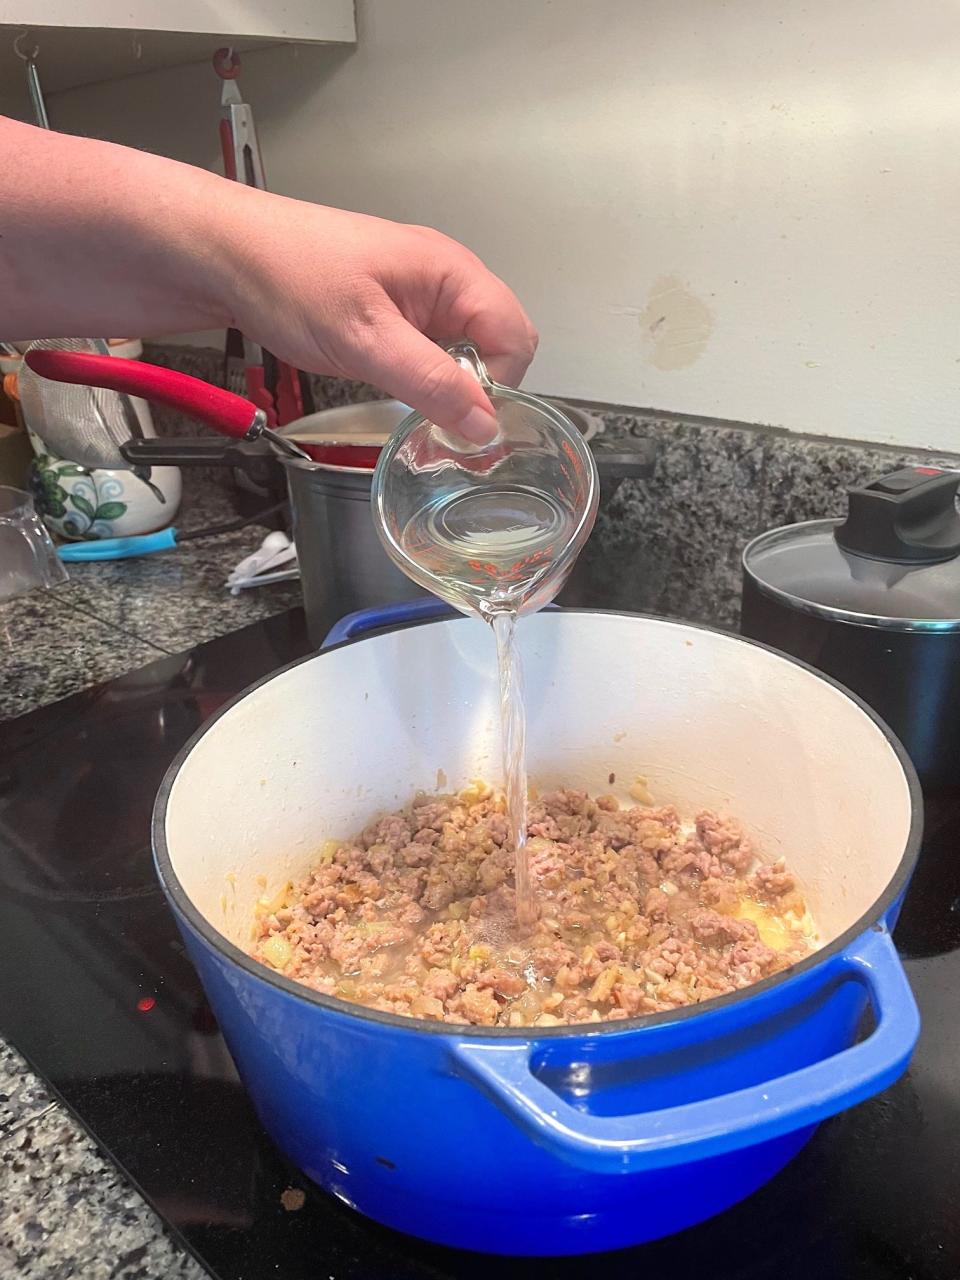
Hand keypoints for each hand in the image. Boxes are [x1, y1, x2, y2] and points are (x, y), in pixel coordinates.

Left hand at [221, 191, 537, 441]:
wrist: (221, 254)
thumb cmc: (287, 276)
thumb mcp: (366, 340)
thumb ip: (432, 384)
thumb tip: (485, 426)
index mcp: (450, 271)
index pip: (515, 337)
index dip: (500, 386)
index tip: (465, 425)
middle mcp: (442, 278)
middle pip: (496, 345)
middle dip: (478, 389)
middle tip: (439, 421)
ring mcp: (416, 294)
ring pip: (462, 351)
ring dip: (447, 385)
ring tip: (410, 404)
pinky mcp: (390, 310)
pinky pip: (429, 350)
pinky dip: (421, 377)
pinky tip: (392, 387)